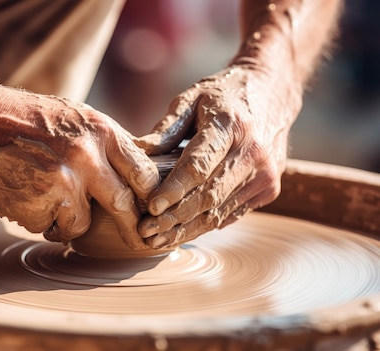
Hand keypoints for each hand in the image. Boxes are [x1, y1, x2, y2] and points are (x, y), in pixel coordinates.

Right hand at [0, 85, 158, 248]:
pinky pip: (49, 227)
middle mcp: (86, 156)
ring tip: (41, 193)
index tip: (152, 211)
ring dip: (66, 220)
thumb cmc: (21, 119)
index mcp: (100, 130)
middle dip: (131, 226)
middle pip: (124, 205)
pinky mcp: (37, 206)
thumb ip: (103, 145)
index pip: (143, 173)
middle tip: (137, 238)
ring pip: (81, 224)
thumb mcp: (72, 118)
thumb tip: (137, 178)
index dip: (150, 196)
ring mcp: (62, 183)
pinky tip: (21, 194)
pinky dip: (38, 220)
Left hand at [135, 65, 301, 247]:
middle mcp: (253, 153)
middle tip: (146, 231)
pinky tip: (180, 233)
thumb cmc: (223, 96)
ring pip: (219, 211)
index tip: (151, 207)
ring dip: (186, 229)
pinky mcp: (268, 189)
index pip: (198, 166)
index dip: (173, 190)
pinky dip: (204, 225)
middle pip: (208, 195)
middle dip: (174, 218)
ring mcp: (264, 174)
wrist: (273, 93)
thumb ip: (165, 128)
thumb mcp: (191, 98)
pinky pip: (231, 213)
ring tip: (157, 240)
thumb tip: (136, 154)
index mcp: (231, 126)